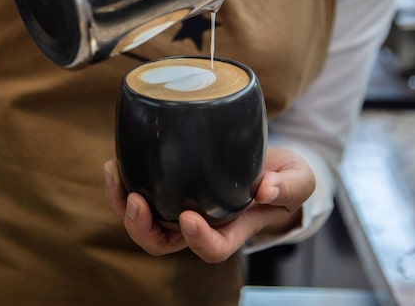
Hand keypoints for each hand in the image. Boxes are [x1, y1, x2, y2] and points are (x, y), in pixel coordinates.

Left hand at [103, 147, 314, 261]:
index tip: (189, 216)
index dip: (198, 239)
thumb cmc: (283, 178)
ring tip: (116, 175)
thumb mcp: (299, 179)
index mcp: (233, 229)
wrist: (269, 167)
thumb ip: (288, 186)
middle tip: (136, 201)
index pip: (212, 248)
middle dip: (144, 228)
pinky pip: (139, 198)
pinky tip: (115, 165)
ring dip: (123, 207)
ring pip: (144, 224)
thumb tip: (265, 189)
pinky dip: (122, 187)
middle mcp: (201, 225)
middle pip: (164, 243)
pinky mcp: (168, 190)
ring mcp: (180, 210)